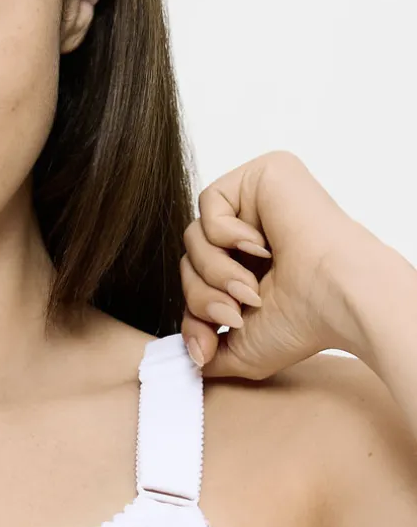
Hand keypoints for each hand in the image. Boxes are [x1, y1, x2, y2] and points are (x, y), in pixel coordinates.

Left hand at [180, 149, 372, 379]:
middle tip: (236, 314)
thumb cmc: (302, 323)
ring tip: (251, 289)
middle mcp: (255, 230)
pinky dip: (226, 233)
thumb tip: (190, 352)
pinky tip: (263, 246)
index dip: (194, 313)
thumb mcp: (242, 348)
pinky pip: (210, 203)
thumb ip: (208, 344)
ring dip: (215, 271)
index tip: (209, 346)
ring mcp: (259, 201)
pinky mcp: (263, 174)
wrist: (336, 298)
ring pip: (195, 235)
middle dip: (202, 297)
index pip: (196, 281)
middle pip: (190, 259)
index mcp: (253, 265)